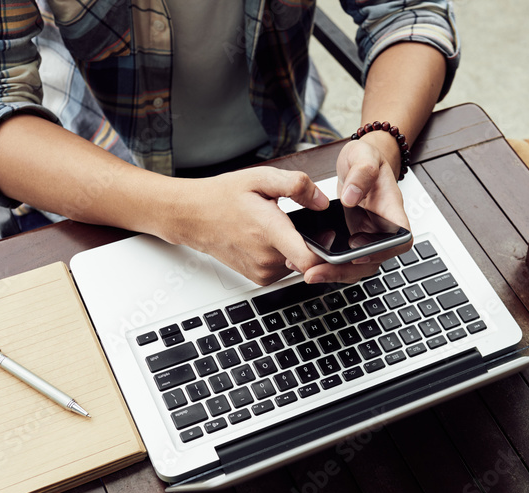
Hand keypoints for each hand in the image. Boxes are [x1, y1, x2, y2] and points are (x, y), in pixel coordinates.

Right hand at [164, 167, 402, 285]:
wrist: (191, 216)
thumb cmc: (222, 197)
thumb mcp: (260, 178)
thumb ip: (296, 185)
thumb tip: (322, 201)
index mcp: (270, 232)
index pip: (311, 260)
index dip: (330, 255)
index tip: (338, 244)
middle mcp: (267, 258)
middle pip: (309, 259)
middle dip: (313, 242)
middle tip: (302, 222)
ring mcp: (262, 272)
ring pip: (296, 264)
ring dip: (296, 248)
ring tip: (279, 226)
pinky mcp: (258, 278)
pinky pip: (283, 269)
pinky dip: (282, 255)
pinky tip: (268, 238)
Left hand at [311, 136, 410, 283]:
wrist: (358, 164)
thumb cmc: (367, 159)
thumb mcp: (364, 155)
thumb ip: (361, 173)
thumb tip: (351, 197)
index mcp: (392, 209)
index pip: (401, 239)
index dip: (383, 251)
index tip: (357, 250)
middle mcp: (383, 228)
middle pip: (374, 260)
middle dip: (346, 270)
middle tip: (318, 271)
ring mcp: (368, 237)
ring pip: (358, 266)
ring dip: (334, 273)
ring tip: (309, 273)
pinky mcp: (353, 240)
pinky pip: (345, 260)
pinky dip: (327, 265)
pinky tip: (307, 263)